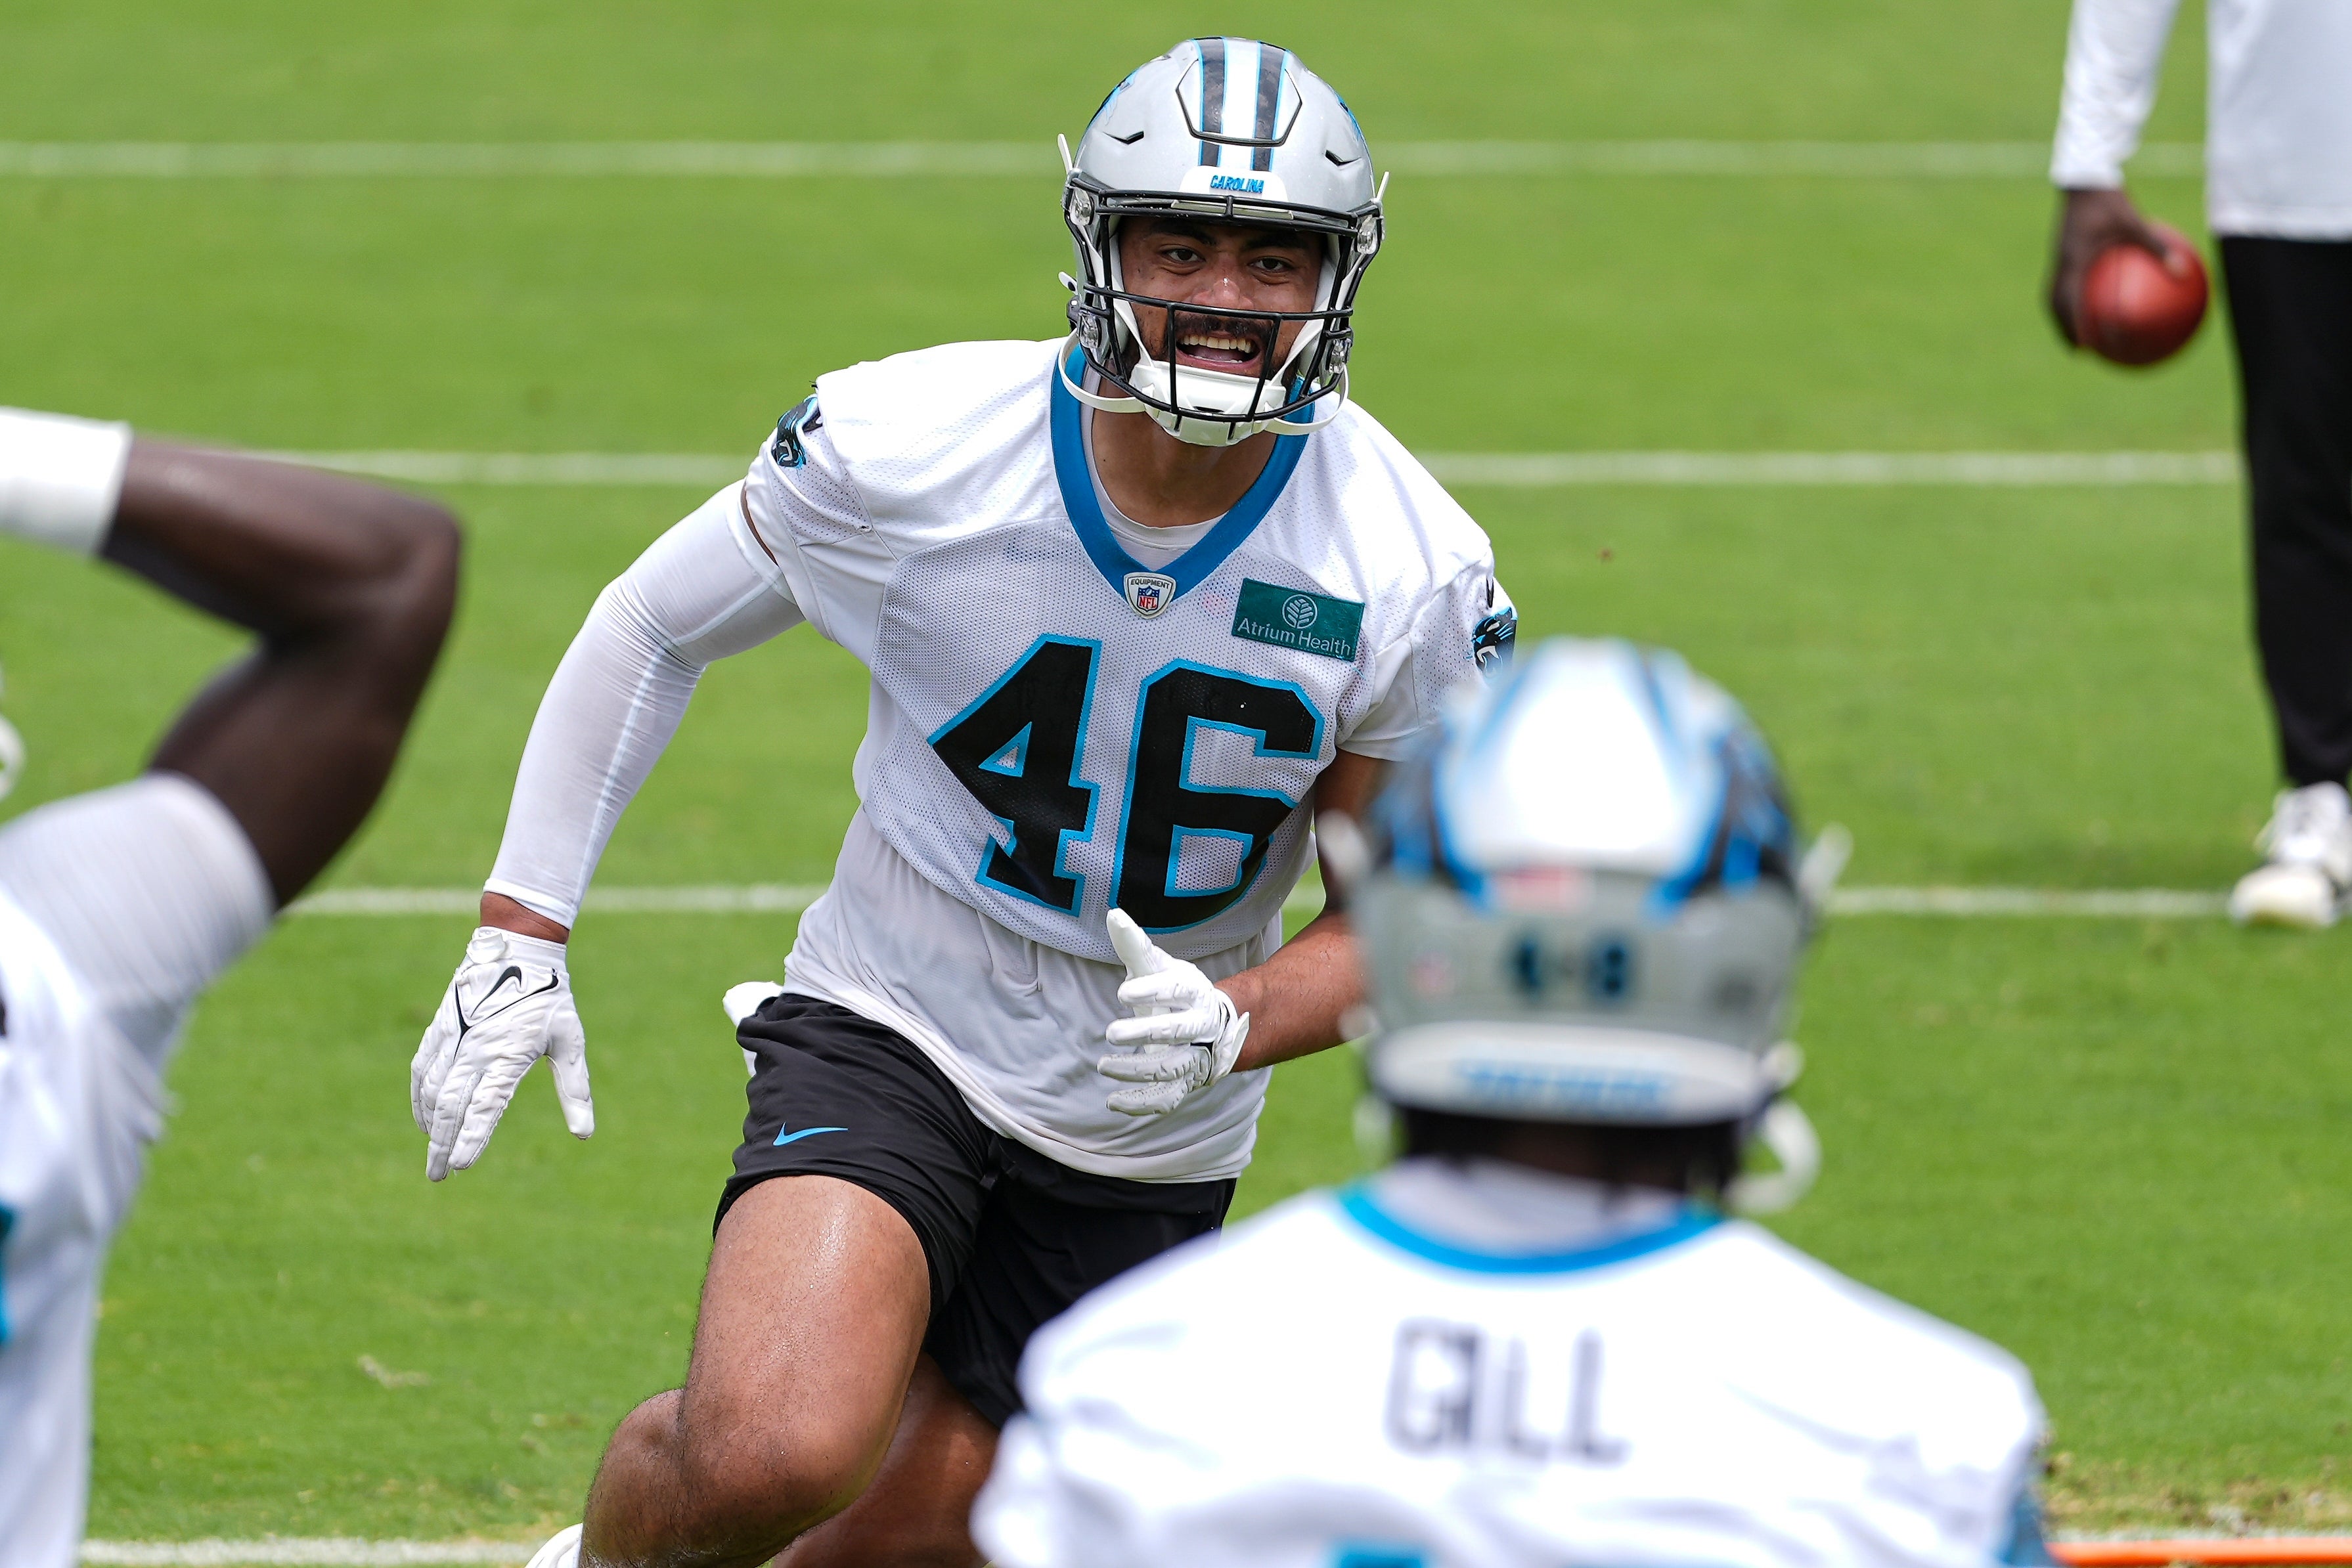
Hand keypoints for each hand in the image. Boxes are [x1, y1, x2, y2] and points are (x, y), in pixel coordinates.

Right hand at [411, 925, 592, 1179]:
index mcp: (508, 1053)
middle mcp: (475, 1048)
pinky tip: (423, 1119)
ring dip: (429, 1125)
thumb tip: (585, 1133)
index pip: (486, 1105)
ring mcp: (454, 1037)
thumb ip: (574, 1088)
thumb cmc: (549, 995)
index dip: (472, 1137)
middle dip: (441, 1144)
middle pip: (451, 1105)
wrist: (516, 945)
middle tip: (438, 1176)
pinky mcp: (442, 1027)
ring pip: (432, 1089)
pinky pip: (422, 1068)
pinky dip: (419, 1097)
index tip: (462, 1166)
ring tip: (432, 1154)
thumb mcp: (570, 1039)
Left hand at [1099, 907, 1249, 1115]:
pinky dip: (1141, 1103)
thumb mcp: (1157, 966)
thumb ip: (1135, 944)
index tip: (1122, 992)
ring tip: (1103, 1065)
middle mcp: (1200, 1027)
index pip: (1177, 990)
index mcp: (1195, 993)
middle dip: (1144, 1033)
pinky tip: (1112, 1101)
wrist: (1212, 1028)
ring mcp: (1195, 1058)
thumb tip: (1112, 913)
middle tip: (1110, 1032)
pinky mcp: (1185, 1084)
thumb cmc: (1175, 991)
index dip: (1153, 990)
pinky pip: (1167, 1099)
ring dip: (1137, 1070)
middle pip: (1176, 1032)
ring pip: (1171, 1068)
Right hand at [2047, 187, 2185, 345]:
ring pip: (2054, 294)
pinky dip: (2069, 295)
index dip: (2077, 326)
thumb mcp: (2137, 223)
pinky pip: (2062, 279)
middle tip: (2079, 350)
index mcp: (2074, 260)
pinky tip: (2086, 298)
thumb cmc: (2110, 199)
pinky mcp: (2061, 250)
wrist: (2083, 178)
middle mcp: (2061, 263)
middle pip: (2055, 305)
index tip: (2089, 346)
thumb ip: (2158, 247)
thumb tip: (2184, 271)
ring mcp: (2058, 257)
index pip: (2071, 301)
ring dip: (2062, 316)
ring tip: (2076, 333)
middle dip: (2065, 329)